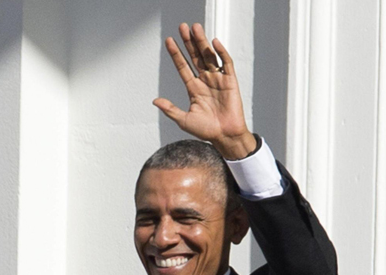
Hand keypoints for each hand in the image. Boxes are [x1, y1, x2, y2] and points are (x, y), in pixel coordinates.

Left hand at [153, 23, 257, 159]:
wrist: (224, 136)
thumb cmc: (205, 130)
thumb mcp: (184, 120)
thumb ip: (170, 109)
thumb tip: (155, 100)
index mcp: (193, 88)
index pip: (182, 66)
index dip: (176, 54)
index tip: (168, 41)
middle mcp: (205, 80)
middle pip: (195, 57)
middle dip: (188, 42)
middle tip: (182, 27)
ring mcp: (217, 80)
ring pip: (209, 56)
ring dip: (202, 42)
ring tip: (195, 28)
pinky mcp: (230, 81)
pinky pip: (226, 64)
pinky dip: (221, 53)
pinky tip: (214, 43)